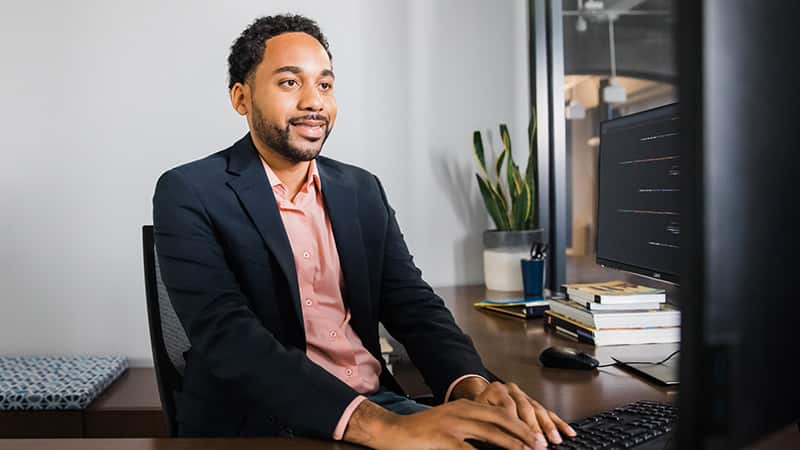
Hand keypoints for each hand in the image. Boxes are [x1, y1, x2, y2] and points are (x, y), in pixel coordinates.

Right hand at [344, 398, 539, 449]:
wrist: (393, 432)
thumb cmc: (422, 430)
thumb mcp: (450, 421)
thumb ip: (471, 426)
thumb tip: (497, 439)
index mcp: (465, 406)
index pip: (500, 412)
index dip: (519, 423)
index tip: (535, 435)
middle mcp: (461, 412)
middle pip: (500, 420)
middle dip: (522, 432)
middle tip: (539, 444)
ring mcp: (453, 426)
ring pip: (490, 434)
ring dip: (512, 444)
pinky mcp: (444, 440)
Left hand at [458, 379, 576, 447]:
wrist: (475, 403)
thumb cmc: (475, 416)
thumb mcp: (479, 421)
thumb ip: (491, 432)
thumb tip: (507, 443)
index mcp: (493, 391)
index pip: (508, 410)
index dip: (516, 428)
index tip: (523, 443)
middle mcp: (509, 389)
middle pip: (525, 409)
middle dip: (534, 429)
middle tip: (540, 443)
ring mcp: (522, 394)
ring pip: (538, 409)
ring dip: (548, 427)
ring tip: (554, 440)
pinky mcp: (532, 401)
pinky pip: (547, 411)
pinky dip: (557, 422)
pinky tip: (567, 432)